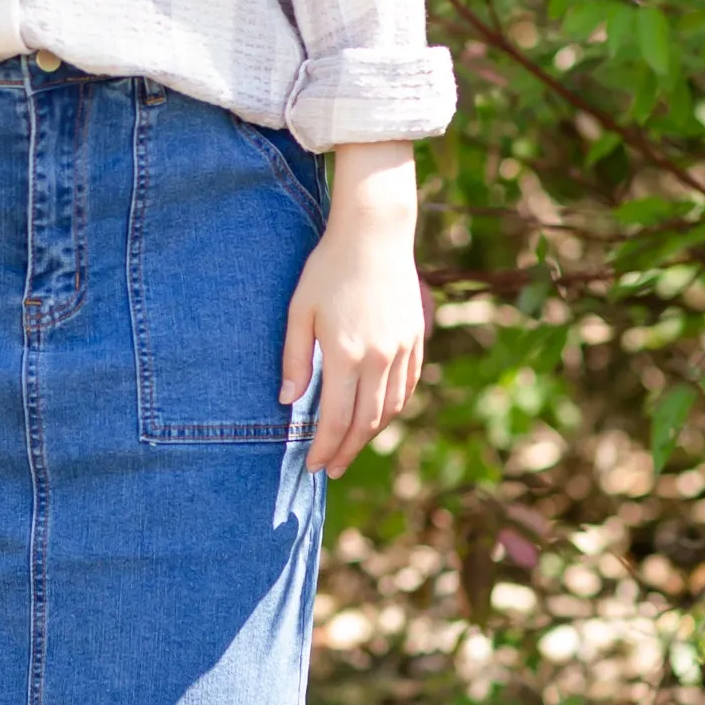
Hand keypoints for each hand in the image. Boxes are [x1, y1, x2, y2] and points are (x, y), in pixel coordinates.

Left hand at [279, 140, 425, 475]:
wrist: (374, 235)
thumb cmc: (328, 269)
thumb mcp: (299, 311)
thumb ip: (294, 359)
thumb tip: (289, 402)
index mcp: (346, 354)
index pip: (336, 420)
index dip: (324, 448)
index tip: (312, 466)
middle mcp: (379, 359)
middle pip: (366, 423)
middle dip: (346, 451)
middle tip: (331, 468)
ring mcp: (402, 350)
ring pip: (390, 409)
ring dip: (371, 434)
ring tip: (351, 446)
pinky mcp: (415, 340)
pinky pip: (407, 387)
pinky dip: (393, 409)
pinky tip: (378, 415)